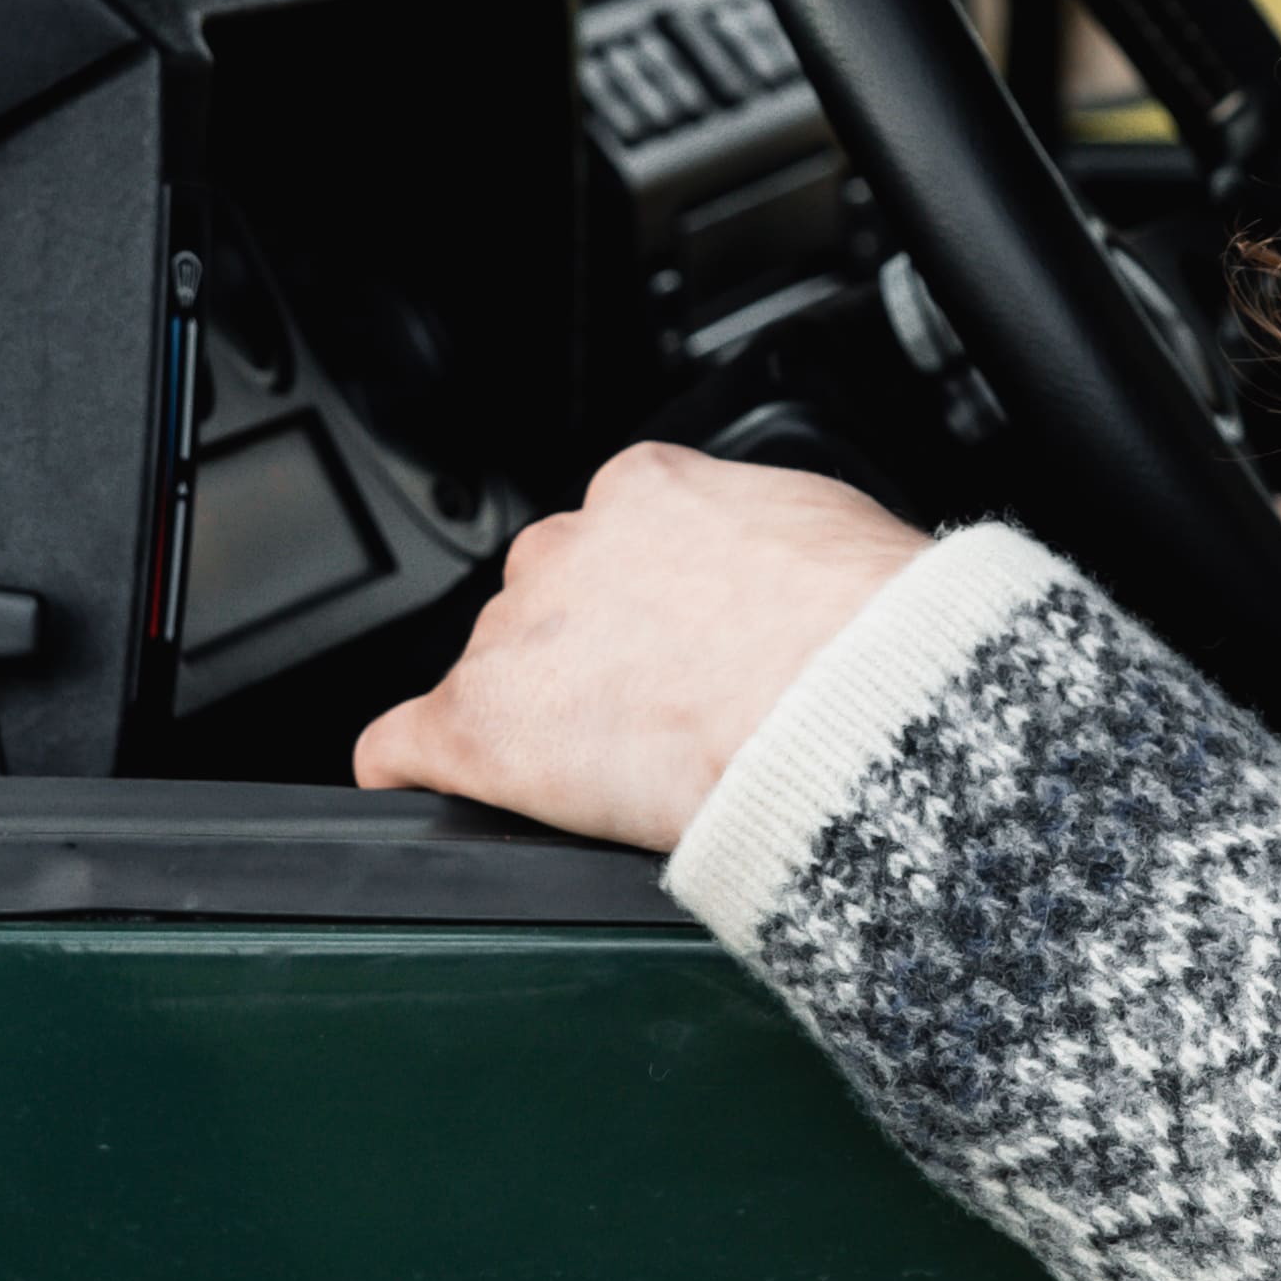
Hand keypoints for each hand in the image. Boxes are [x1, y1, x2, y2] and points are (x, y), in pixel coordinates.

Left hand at [354, 443, 937, 850]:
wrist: (861, 707)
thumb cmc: (876, 633)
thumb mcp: (830, 536)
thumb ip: (768, 544)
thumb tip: (786, 576)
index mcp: (647, 489)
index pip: (607, 542)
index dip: (640, 607)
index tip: (673, 646)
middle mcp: (566, 549)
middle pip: (545, 608)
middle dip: (584, 659)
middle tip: (656, 719)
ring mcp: (519, 637)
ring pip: (495, 675)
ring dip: (534, 718)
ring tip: (611, 776)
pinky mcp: (483, 725)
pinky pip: (405, 745)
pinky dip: (413, 769)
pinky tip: (424, 791)